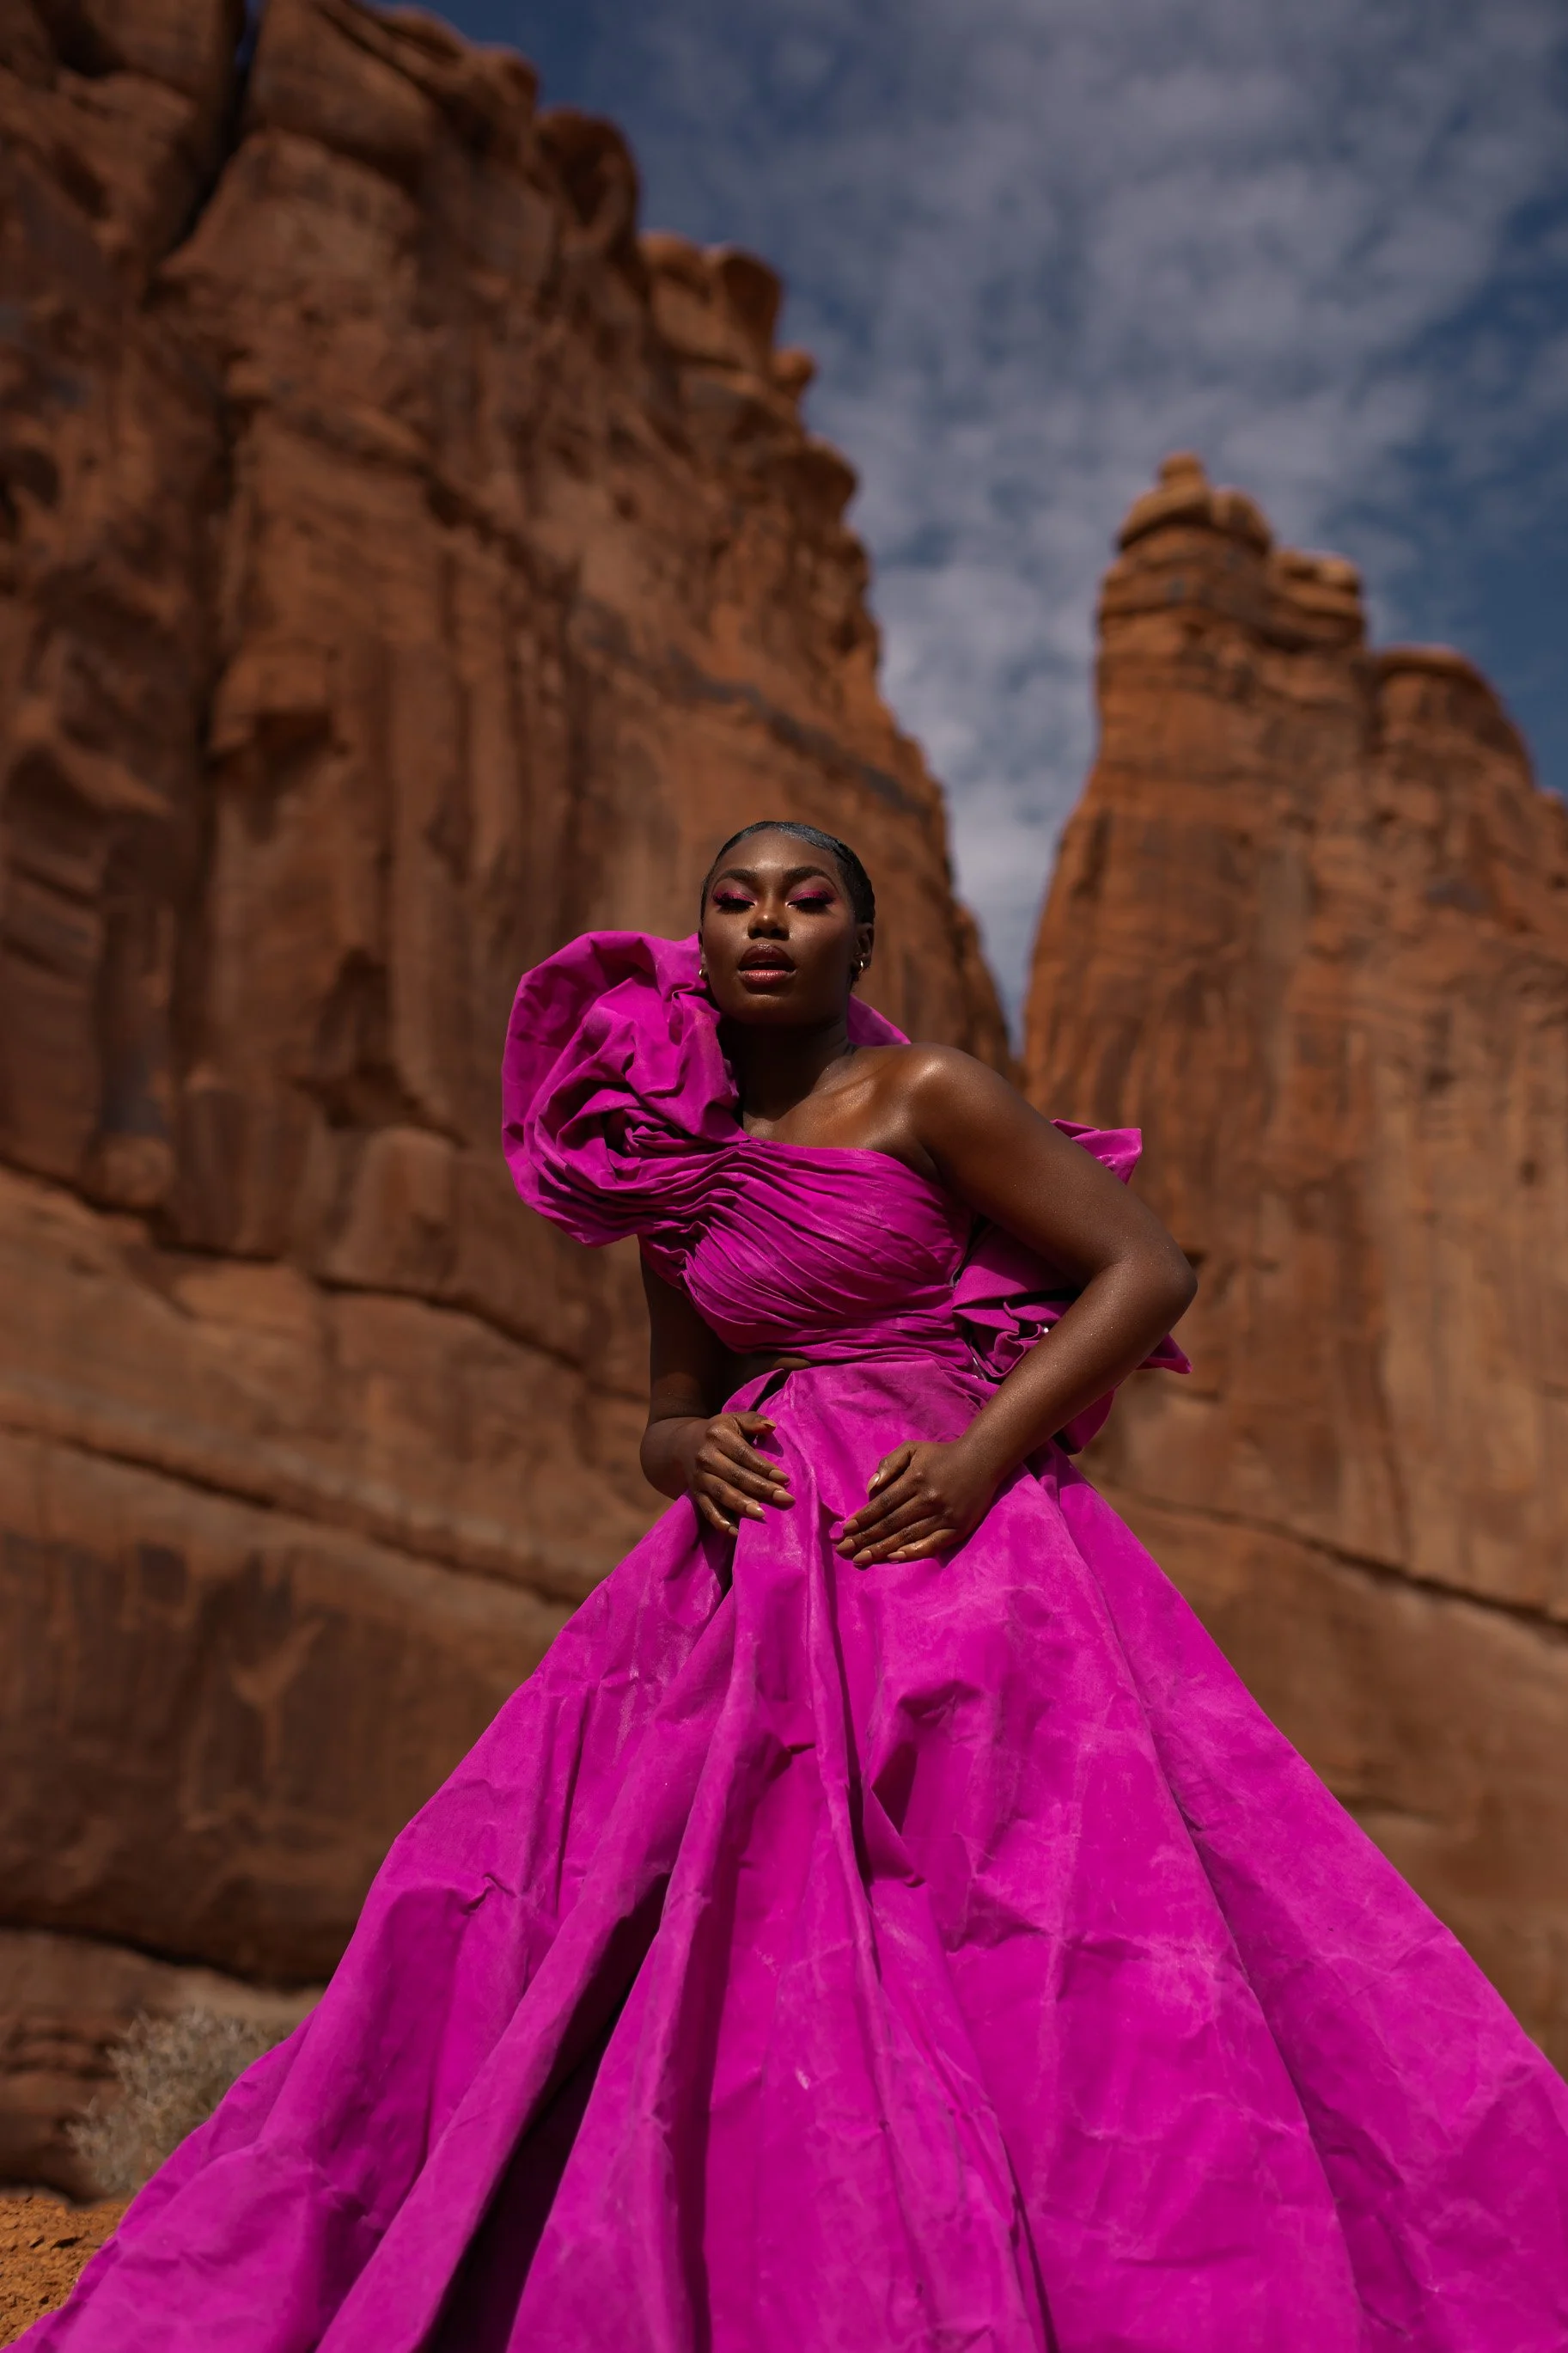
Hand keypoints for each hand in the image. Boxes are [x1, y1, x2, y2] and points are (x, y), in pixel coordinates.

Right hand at [686, 1412, 793, 1535]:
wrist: (682, 1444)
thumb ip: (753, 1421)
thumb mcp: (733, 1420)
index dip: (764, 1468)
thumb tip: (771, 1426)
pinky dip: (720, 1522)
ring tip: (760, 1514)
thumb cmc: (719, 1432)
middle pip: (736, 1475)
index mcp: (718, 1436)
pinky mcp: (696, 1494)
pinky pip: (707, 1510)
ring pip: (722, 1493)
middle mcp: (707, 1457)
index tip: (785, 1479)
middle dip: (761, 1489)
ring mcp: (700, 1477)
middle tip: (784, 1499)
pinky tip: (735, 1532)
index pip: (745, 1454)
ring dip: (741, 1505)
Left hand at [834, 1437, 997, 1567]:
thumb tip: (870, 1489)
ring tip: (861, 1559)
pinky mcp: (957, 1529)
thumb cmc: (942, 1455)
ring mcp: (944, 1516)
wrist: (983, 1460)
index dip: (862, 1518)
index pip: (883, 1504)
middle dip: (865, 1538)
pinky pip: (932, 1545)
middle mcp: (928, 1499)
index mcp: (915, 1479)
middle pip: (891, 1524)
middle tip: (843, 1550)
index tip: (844, 1529)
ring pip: (907, 1537)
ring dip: (881, 1550)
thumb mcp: (913, 1449)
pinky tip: (893, 1559)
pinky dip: (912, 1553)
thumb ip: (889, 1464)